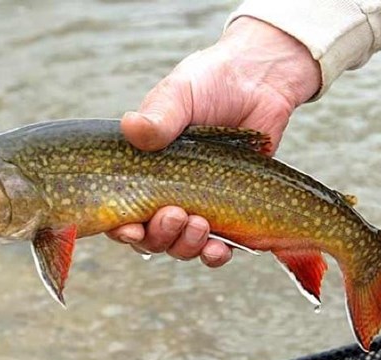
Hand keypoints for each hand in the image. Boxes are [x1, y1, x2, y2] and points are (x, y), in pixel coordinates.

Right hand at [107, 17, 320, 266]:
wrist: (259, 84)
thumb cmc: (210, 83)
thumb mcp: (180, 94)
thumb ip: (159, 116)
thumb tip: (131, 126)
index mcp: (143, 170)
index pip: (121, 210)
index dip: (121, 228)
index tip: (129, 228)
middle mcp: (166, 193)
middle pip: (151, 236)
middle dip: (160, 234)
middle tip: (176, 214)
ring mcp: (197, 206)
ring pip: (181, 246)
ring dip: (186, 245)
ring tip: (200, 224)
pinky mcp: (229, 214)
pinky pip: (216, 247)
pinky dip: (214, 254)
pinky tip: (219, 248)